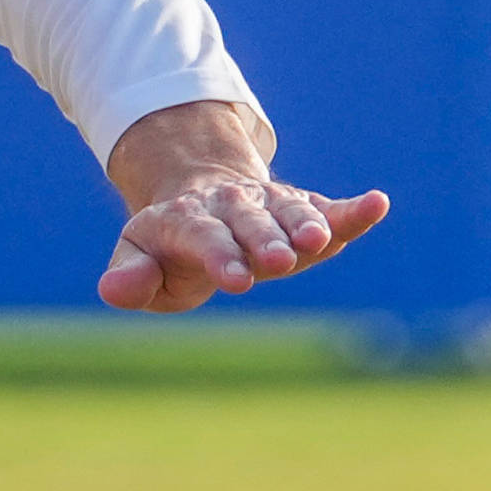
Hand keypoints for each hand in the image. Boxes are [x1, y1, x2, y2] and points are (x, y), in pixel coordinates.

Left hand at [96, 101, 386, 313]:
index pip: (205, 239)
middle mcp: (233, 207)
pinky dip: (352, 211)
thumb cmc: (169, 246)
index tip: (237, 280)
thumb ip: (129, 276)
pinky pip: (328, 208)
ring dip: (308, 225)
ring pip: (292, 214)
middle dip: (266, 242)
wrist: (201, 199)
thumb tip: (113, 291)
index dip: (221, 257)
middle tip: (281, 261)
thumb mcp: (138, 257)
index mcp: (188, 222)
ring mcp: (269, 206)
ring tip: (323, 240)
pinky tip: (377, 204)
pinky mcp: (301, 209)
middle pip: (252, 224)